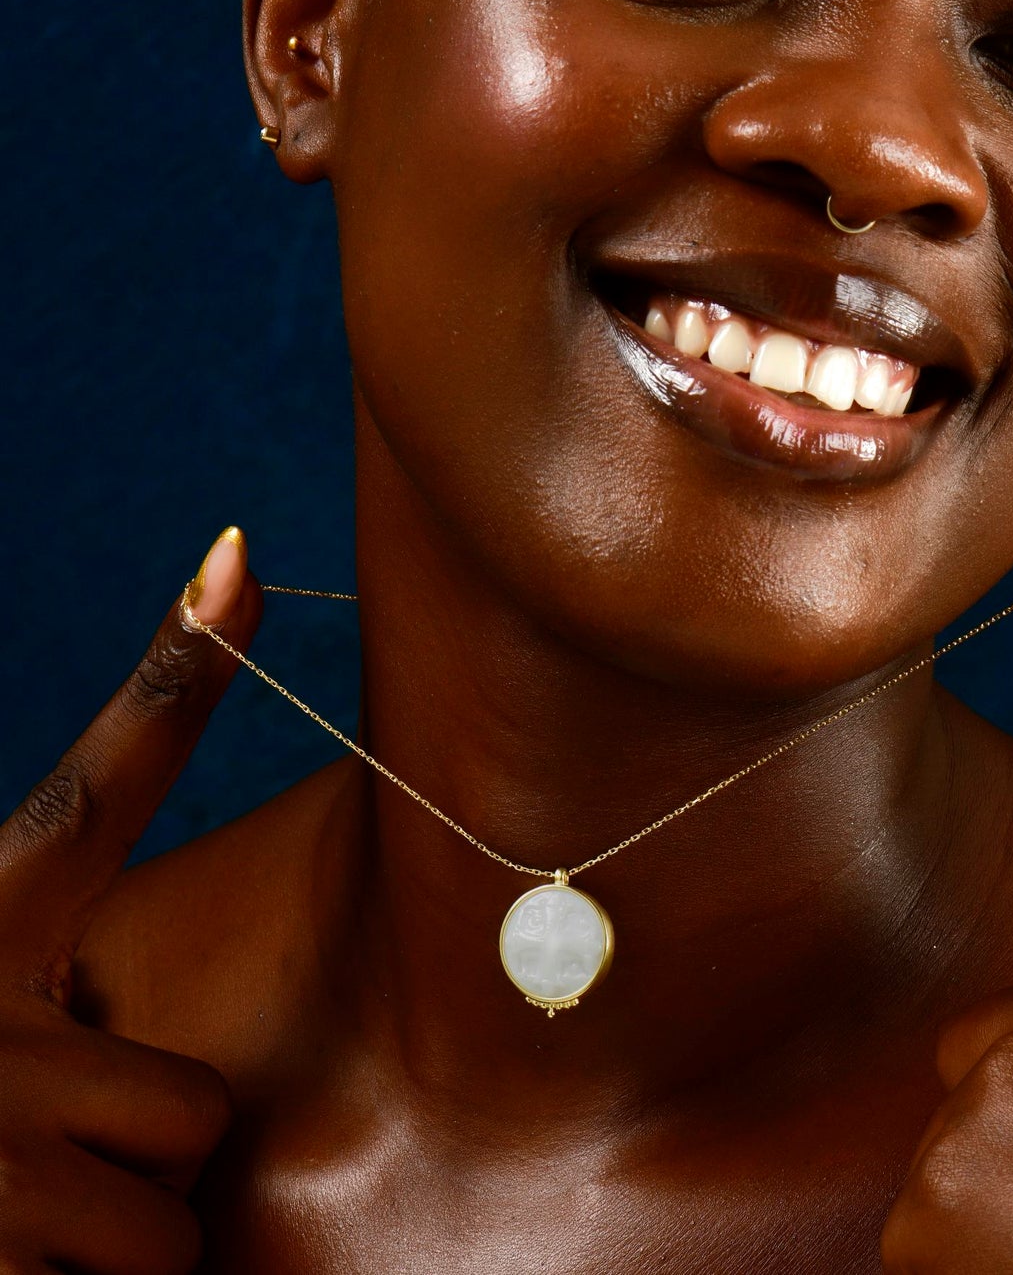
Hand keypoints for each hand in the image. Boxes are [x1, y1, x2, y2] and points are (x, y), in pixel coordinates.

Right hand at [0, 529, 258, 1273]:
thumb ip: (78, 936)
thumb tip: (188, 733)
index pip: (96, 783)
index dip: (176, 670)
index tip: (240, 555)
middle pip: (194, 1113)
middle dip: (136, 1156)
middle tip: (24, 1157)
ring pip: (163, 1230)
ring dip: (103, 1251)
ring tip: (4, 1221)